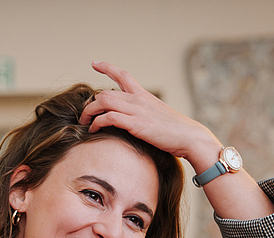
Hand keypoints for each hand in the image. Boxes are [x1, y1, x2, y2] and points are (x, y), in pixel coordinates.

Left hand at [82, 60, 273, 219]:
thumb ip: (145, 115)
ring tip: (84, 122)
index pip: (123, 75)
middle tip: (83, 114)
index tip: (95, 63)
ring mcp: (137, 111)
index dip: (107, 67)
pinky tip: (94, 129)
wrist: (190, 137)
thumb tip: (136, 122)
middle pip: (105, 91)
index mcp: (144, 96)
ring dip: (89, 111)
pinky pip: (109, 117)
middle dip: (90, 103)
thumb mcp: (159, 117)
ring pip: (104, 101)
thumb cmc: (176, 132)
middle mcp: (138, 100)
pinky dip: (97, 122)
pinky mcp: (136, 124)